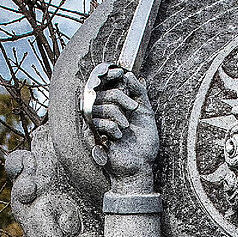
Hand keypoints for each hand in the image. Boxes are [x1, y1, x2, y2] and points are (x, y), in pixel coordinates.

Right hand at [82, 64, 159, 180]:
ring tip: (126, 128)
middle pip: (103, 92)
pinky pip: (97, 122)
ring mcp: (95, 124)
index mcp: (113, 104)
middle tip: (134, 109)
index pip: (104, 83)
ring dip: (118, 115)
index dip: (109, 74)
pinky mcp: (91, 137)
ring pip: (100, 106)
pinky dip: (112, 127)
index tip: (120, 71)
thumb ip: (139, 92)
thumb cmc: (144, 141)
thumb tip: (129, 74)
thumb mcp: (146, 112)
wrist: (141, 165)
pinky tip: (118, 137)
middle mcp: (102, 112)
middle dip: (121, 96)